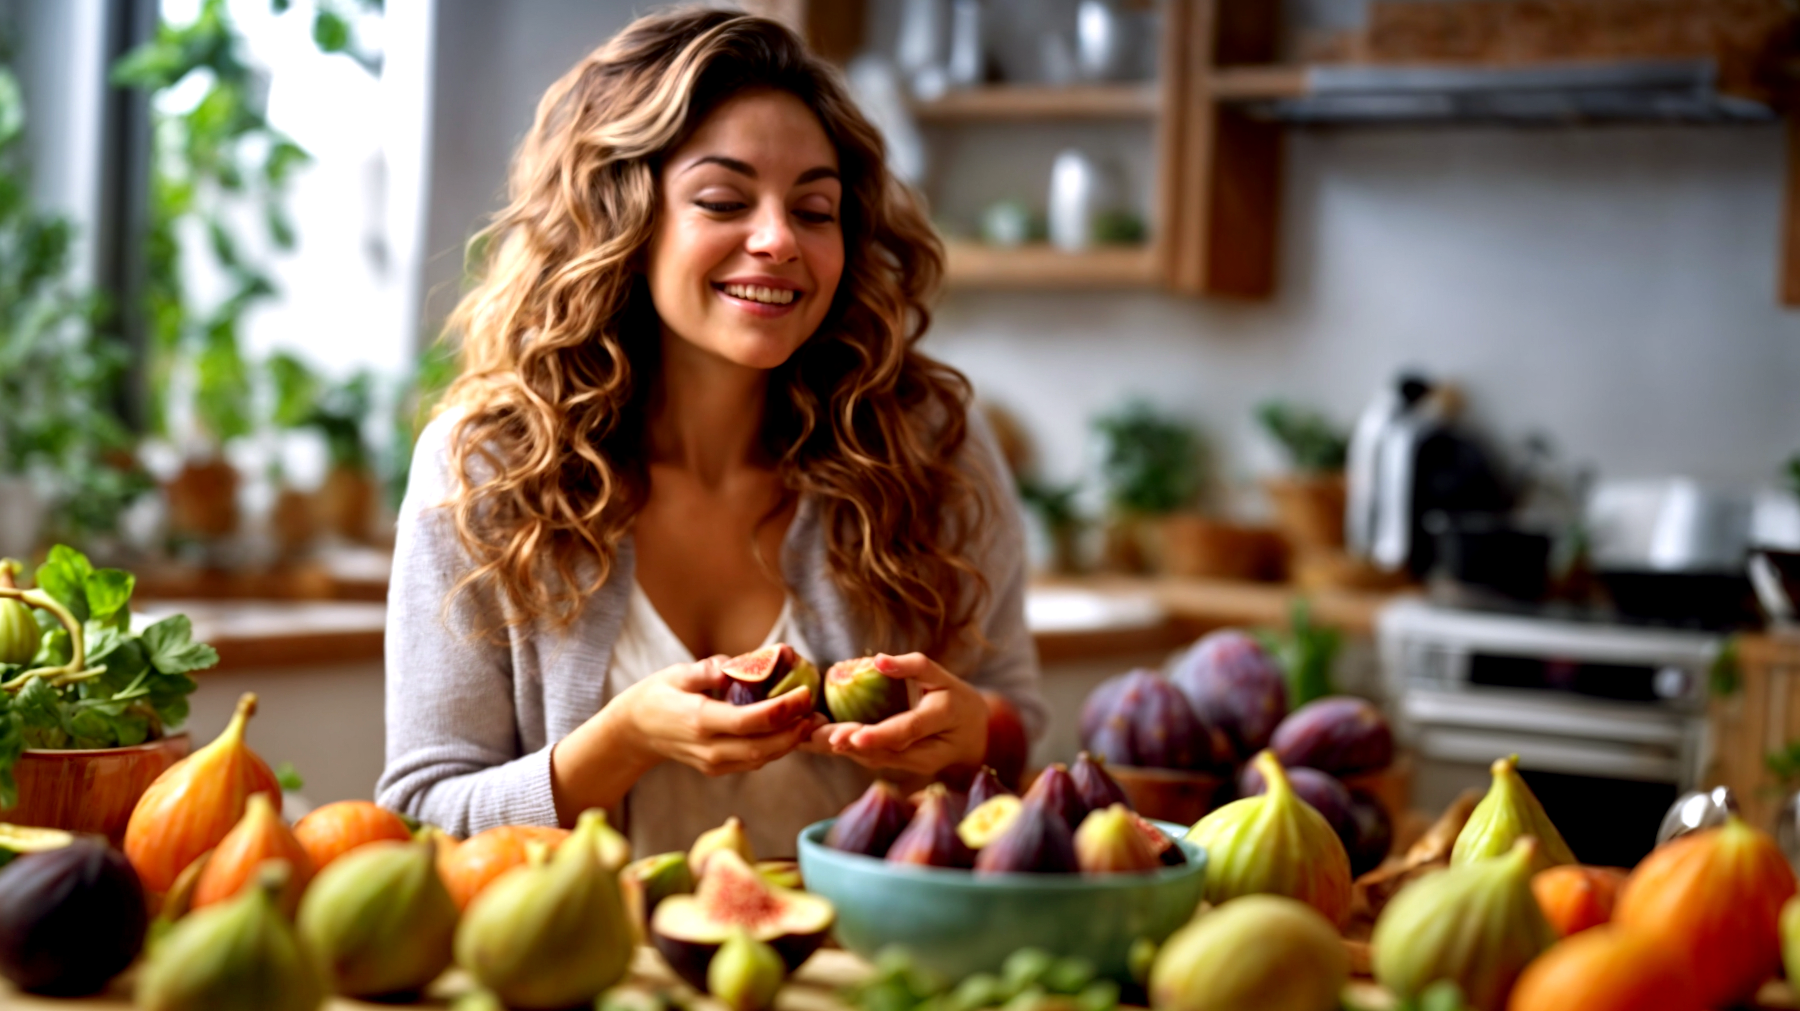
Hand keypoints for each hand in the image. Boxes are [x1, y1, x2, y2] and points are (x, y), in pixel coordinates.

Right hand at [610, 656, 824, 775]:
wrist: (635, 731)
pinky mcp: (716, 768)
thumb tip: (735, 666)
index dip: (782, 709)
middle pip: (762, 747)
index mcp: (699, 720)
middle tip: (817, 711)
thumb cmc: (657, 695)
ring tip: (811, 721)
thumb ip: (707, 670)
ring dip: (789, 743)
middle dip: (794, 731)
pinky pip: (753, 762)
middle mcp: (708, 748)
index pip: (750, 720)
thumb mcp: (676, 674)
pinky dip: (775, 749)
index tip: (804, 692)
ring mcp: (712, 763)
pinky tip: (790, 731)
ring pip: (761, 759)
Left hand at [805, 653, 987, 774]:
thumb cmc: (957, 699)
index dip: (878, 735)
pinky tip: (814, 740)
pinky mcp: (899, 768)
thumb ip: (914, 666)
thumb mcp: (943, 677)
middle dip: (844, 745)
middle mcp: (928, 752)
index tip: (848, 737)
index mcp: (943, 720)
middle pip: (882, 752)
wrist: (976, 739)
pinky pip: (869, 758)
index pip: (908, 730)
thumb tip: (877, 659)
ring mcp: (913, 765)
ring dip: (837, 750)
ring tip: (803, 736)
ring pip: (872, 759)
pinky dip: (843, 749)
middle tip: (810, 736)